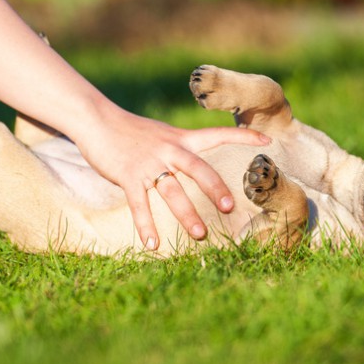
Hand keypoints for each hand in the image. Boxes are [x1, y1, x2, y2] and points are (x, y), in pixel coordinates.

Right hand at [72, 102, 269, 249]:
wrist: (97, 119)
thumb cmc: (132, 130)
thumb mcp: (162, 134)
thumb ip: (180, 148)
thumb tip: (196, 166)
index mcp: (181, 138)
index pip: (217, 134)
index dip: (242, 137)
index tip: (266, 142)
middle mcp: (169, 149)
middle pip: (198, 168)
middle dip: (215, 188)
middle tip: (229, 208)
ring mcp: (149, 163)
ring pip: (171, 190)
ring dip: (185, 214)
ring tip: (199, 235)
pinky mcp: (128, 175)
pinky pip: (139, 203)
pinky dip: (145, 225)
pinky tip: (152, 244)